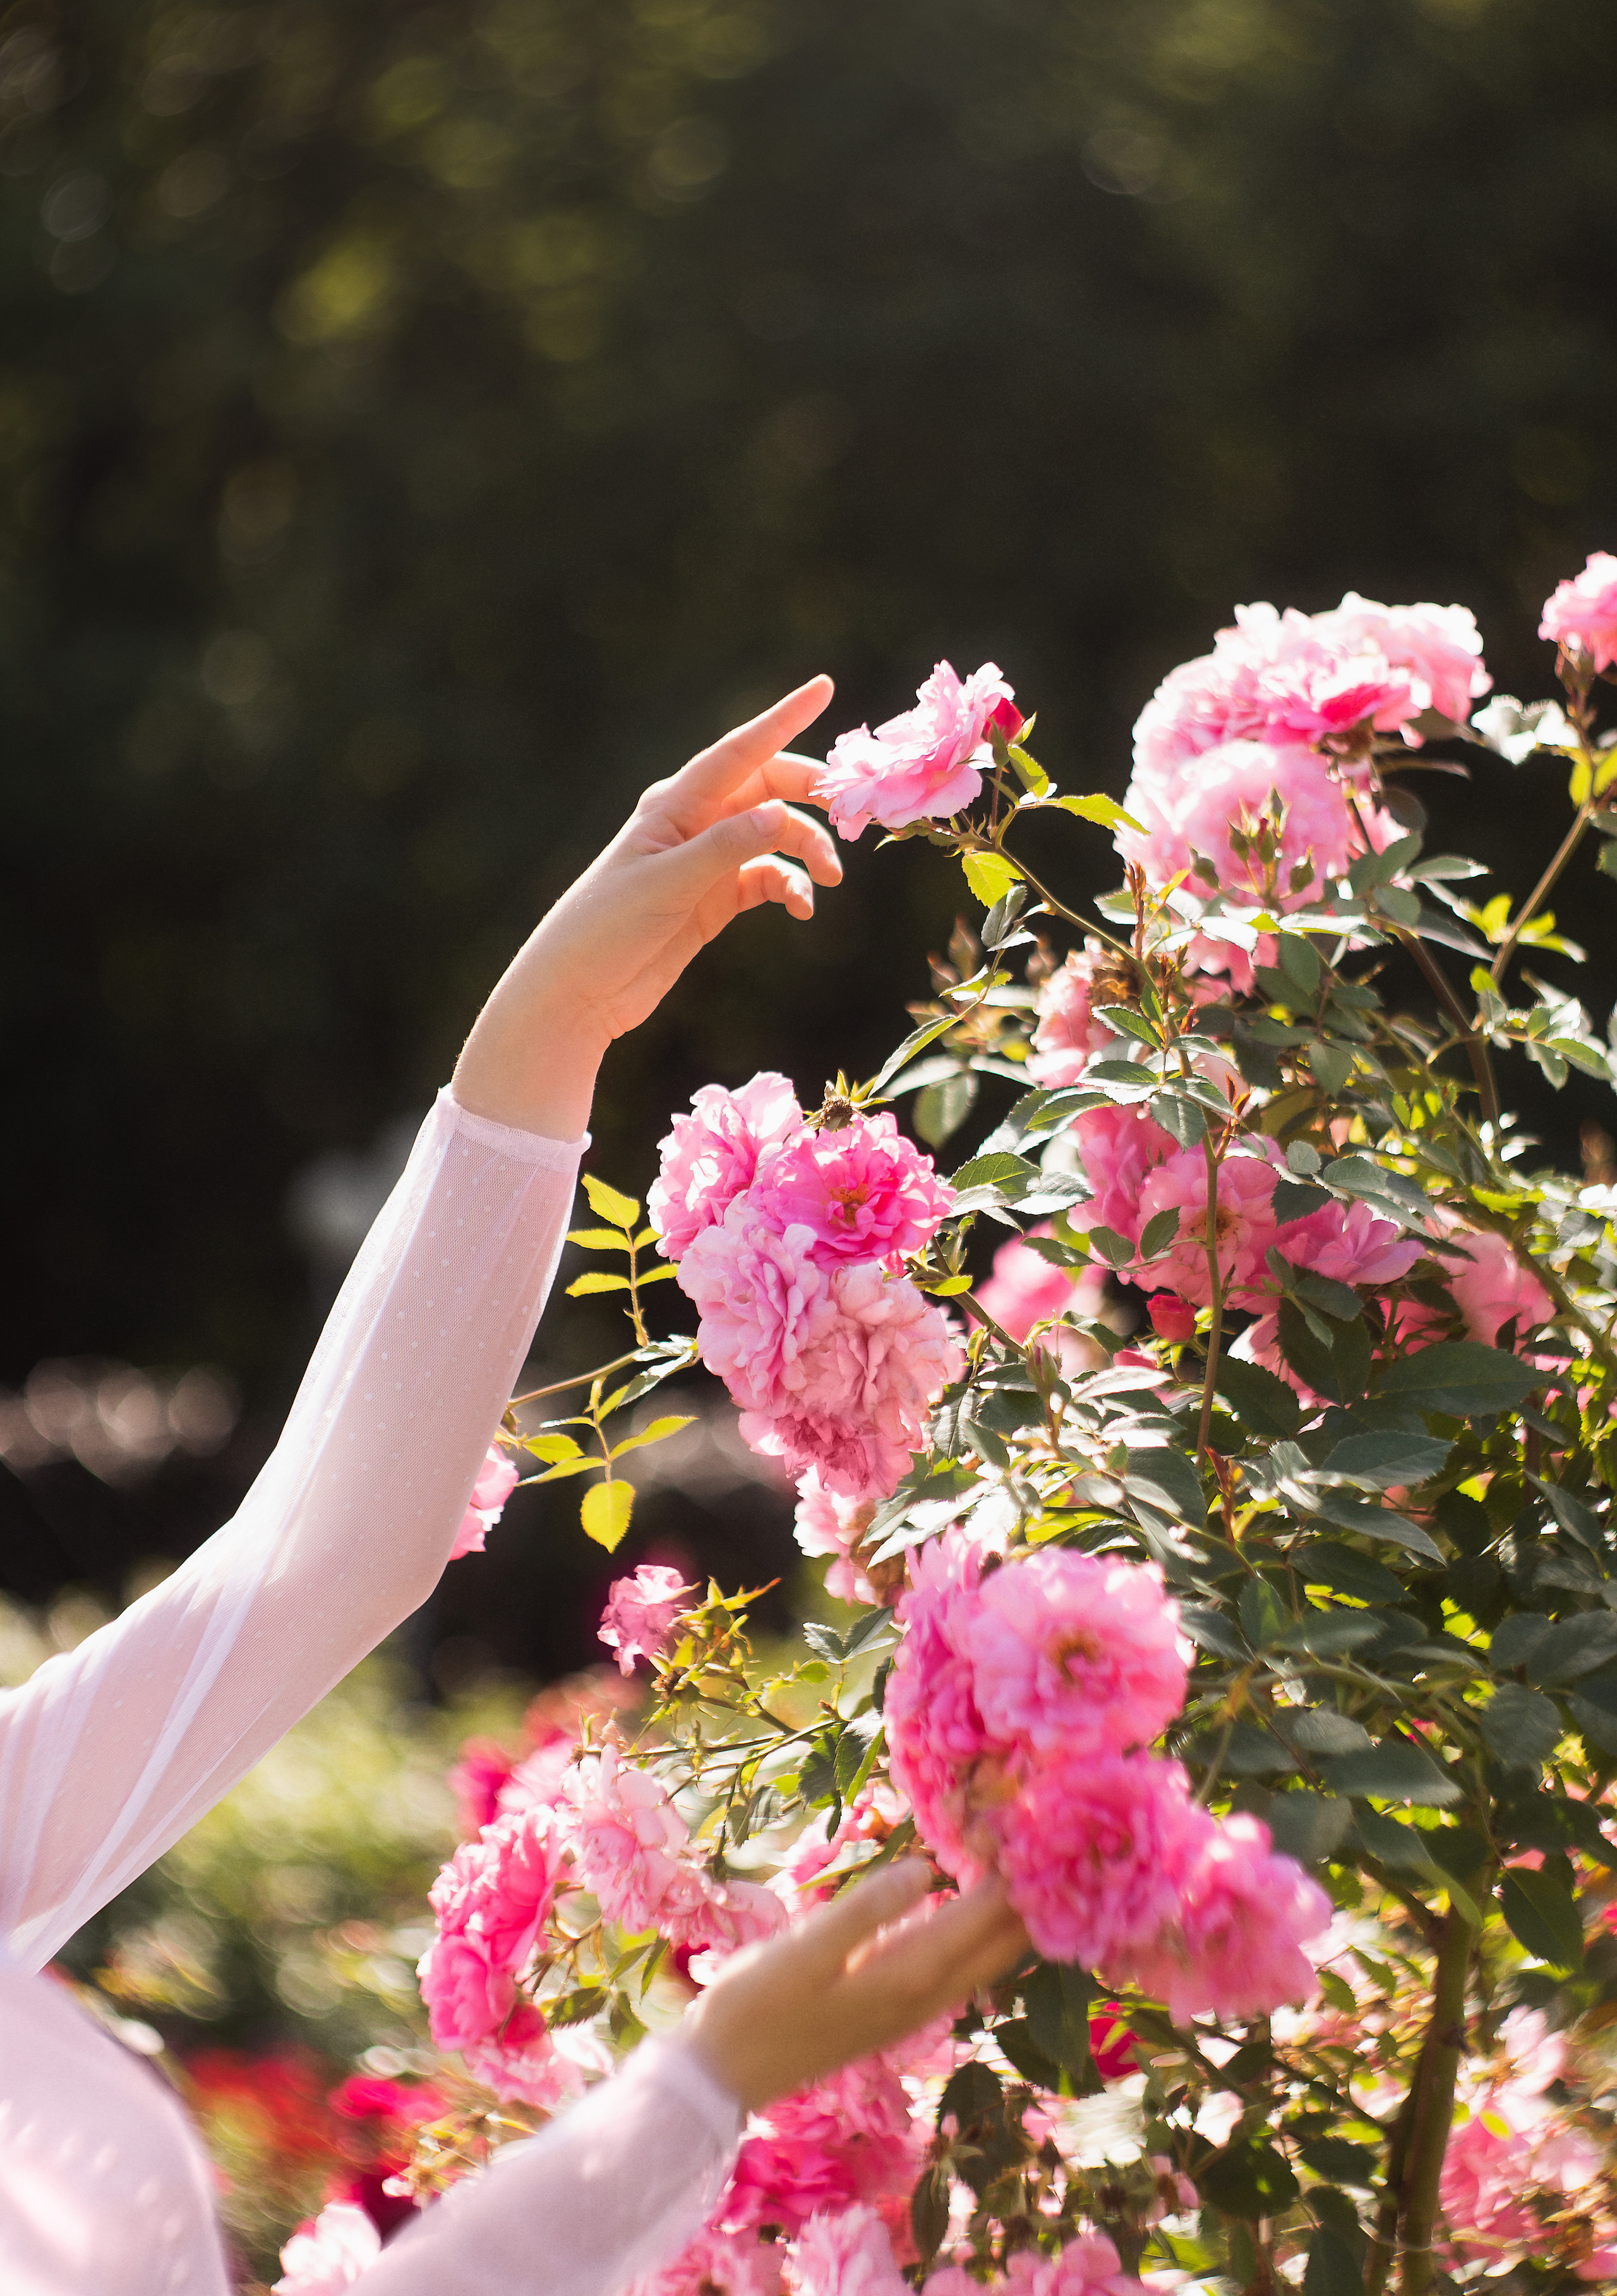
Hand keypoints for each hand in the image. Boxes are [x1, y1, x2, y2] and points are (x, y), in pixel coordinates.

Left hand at [452, 677, 840, 1138]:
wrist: (577, 991)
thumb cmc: (606, 927)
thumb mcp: (666, 884)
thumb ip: (724, 848)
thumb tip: (780, 814)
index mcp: (675, 803)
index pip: (740, 751)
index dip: (783, 719)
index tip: (824, 688)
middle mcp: (694, 822)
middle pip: (768, 788)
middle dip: (812, 796)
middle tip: (855, 812)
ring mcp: (707, 860)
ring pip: (775, 835)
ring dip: (808, 849)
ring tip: (830, 877)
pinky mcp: (715, 898)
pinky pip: (768, 878)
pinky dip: (791, 888)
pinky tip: (803, 910)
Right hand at [680, 1861, 1027, 2114]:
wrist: (726, 2073)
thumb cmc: (758, 2002)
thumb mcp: (806, 1950)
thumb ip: (866, 1909)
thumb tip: (925, 1870)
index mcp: (909, 1974)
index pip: (984, 1917)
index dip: (1014, 1871)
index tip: (1036, 1820)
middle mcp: (926, 1995)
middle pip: (1002, 1944)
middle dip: (1031, 1895)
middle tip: (1050, 1838)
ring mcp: (913, 2007)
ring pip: (985, 1958)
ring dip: (1010, 1915)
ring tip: (1025, 1863)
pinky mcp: (895, 2007)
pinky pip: (960, 1965)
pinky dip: (980, 1931)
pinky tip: (973, 1903)